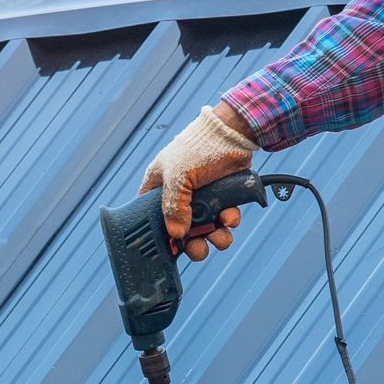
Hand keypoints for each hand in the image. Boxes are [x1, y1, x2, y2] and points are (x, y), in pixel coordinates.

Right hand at [138, 104, 256, 260]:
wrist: (233, 134)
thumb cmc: (198, 148)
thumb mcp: (178, 176)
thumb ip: (174, 206)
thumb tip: (178, 234)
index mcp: (159, 187)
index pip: (150, 216)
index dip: (158, 234)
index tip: (168, 248)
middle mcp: (179, 196)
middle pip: (180, 230)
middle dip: (192, 243)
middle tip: (198, 248)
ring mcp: (202, 198)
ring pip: (205, 229)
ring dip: (214, 237)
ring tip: (221, 237)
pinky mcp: (222, 198)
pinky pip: (223, 219)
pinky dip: (228, 222)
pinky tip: (231, 217)